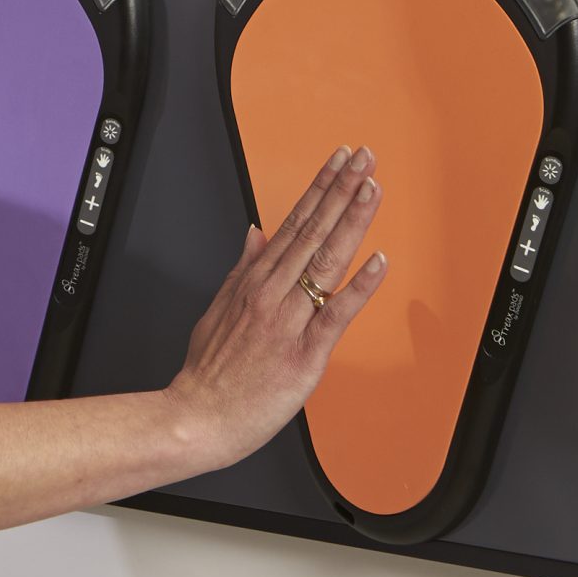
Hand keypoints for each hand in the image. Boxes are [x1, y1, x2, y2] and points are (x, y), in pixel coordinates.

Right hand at [164, 145, 387, 470]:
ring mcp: (289, 321)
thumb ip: (242, 269)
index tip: (339, 162)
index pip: (294, 223)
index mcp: (255, 282)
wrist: (198, 417)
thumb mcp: (218, 309)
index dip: (320, 188)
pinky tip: (378, 261)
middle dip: (341, 191)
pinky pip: (336, 314)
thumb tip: (256, 234)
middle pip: (313, 231)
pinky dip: (359, 286)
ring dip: (351, 222)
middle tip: (363, 158)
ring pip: (326, 262)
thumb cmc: (209, 373)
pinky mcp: (305, 354)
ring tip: (371, 189)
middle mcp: (272, 294)